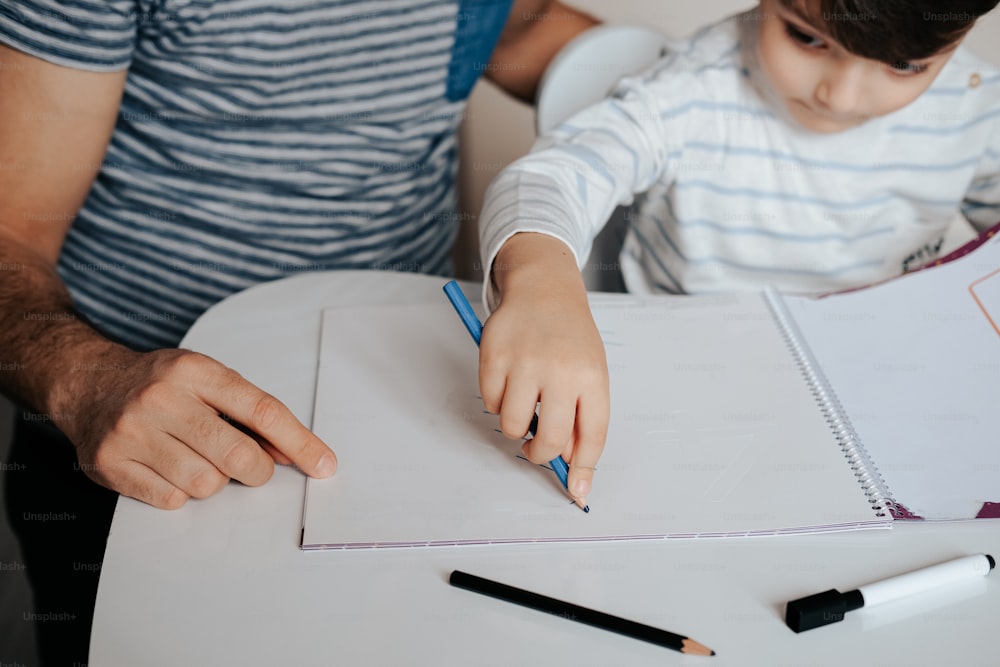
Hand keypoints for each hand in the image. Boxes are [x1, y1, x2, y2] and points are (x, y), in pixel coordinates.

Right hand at [55, 346, 336, 508]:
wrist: (88, 382)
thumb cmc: (162, 383)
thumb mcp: (208, 379)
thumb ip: (250, 412)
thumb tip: (294, 454)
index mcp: (195, 370)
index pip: (263, 411)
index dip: (300, 443)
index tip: (324, 466)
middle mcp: (162, 398)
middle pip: (238, 456)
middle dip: (257, 471)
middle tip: (252, 468)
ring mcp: (132, 432)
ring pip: (206, 485)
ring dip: (214, 481)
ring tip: (197, 458)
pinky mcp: (110, 464)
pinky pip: (172, 500)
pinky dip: (180, 492)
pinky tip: (168, 468)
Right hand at [478, 233, 608, 504]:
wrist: (544, 286)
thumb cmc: (570, 337)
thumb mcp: (590, 371)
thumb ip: (582, 414)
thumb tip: (568, 462)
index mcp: (592, 377)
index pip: (592, 436)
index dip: (583, 470)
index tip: (577, 492)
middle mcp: (561, 371)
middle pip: (550, 440)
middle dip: (540, 455)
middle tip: (535, 450)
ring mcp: (525, 362)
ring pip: (513, 426)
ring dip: (515, 426)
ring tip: (522, 402)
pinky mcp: (494, 356)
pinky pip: (491, 403)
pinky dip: (497, 400)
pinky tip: (508, 379)